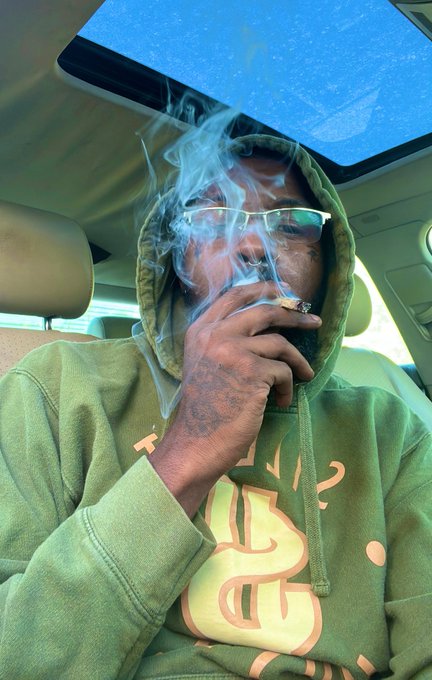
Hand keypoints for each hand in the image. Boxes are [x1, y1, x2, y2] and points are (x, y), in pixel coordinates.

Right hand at [149, 282, 321, 515]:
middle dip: (294, 315)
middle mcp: (214, 334)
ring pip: (280, 343)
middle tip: (313, 322)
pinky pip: (284, 371)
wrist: (196, 442)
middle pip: (265, 311)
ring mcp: (233, 350)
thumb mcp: (205, 363)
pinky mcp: (252, 371)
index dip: (264, 288)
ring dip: (297, 361)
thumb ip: (225, 340)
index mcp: (200, 329)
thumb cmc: (205, 409)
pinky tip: (281, 401)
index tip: (286, 293)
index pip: (235, 295)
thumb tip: (265, 327)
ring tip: (304, 375)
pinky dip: (288, 387)